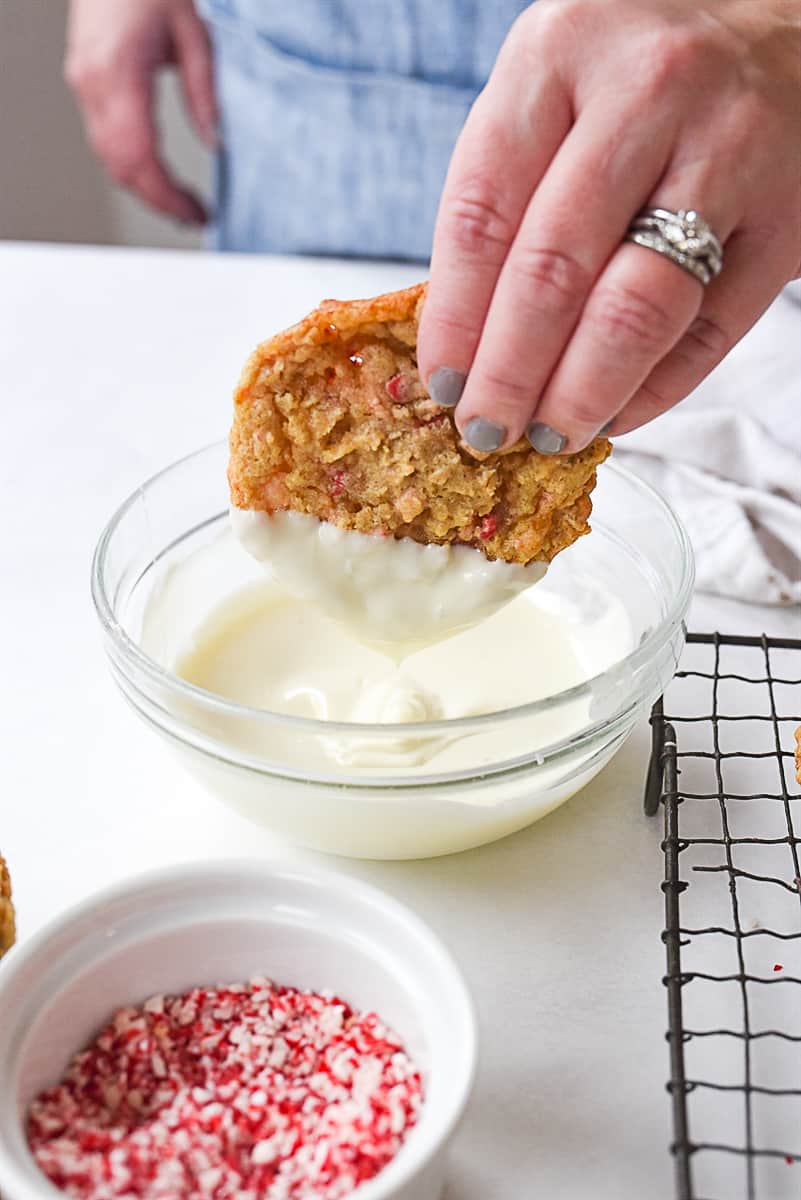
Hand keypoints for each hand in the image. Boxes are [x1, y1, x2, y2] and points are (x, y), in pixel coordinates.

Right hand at [65, 0, 215, 223]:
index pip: (140, 154)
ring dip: (144, 188)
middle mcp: (93, 82)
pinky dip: (131, 165)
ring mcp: (83, 84)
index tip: (195, 213)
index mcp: (120, 70)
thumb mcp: (196, 35)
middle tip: (193, 217)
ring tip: (181, 204)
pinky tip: (157, 175)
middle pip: (120, 166)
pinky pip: (103, 140)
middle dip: (157, 200)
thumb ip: (204, 93)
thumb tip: (215, 144)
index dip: (167, 194)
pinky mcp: (84, 84)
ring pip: (108, 159)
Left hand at [418, 0, 800, 453]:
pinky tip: (616, 414)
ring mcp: (729, 150)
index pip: (483, 214)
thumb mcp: (553, 89)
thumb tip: (465, 342)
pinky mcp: (787, 217)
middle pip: (554, 270)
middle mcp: (648, 92)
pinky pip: (709, 331)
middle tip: (487, 430)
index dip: (454, 318)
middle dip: (509, 373)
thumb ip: (509, 192)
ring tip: (548, 434)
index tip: (443, 384)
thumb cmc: (640, 72)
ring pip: (636, 308)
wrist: (782, 28)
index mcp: (560, 54)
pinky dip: (655, 391)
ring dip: (580, 394)